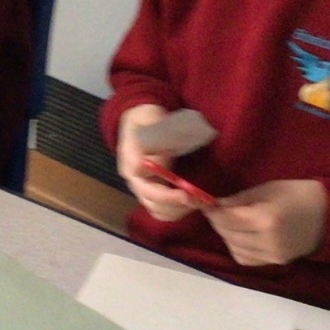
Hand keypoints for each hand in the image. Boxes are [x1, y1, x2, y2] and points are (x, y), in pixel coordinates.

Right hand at [117, 104, 200, 222]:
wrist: (141, 121)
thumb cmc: (148, 118)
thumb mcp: (151, 118)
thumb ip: (156, 136)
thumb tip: (161, 163)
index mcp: (131, 161)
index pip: (146, 187)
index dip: (167, 194)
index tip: (187, 192)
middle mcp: (133, 180)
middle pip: (151, 202)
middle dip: (176, 204)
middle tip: (199, 200)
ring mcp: (140, 188)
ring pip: (156, 210)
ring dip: (178, 211)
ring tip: (198, 203)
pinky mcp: (149, 192)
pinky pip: (161, 211)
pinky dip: (176, 212)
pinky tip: (192, 204)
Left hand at [206, 179, 327, 265]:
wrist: (329, 216)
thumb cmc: (298, 194)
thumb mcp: (268, 188)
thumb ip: (239, 200)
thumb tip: (214, 205)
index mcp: (266, 219)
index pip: (227, 219)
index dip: (213, 212)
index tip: (206, 204)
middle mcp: (267, 241)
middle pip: (228, 234)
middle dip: (218, 222)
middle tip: (218, 211)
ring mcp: (272, 255)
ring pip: (234, 248)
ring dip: (226, 235)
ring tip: (231, 222)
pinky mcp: (275, 263)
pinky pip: (245, 259)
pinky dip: (237, 247)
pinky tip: (242, 236)